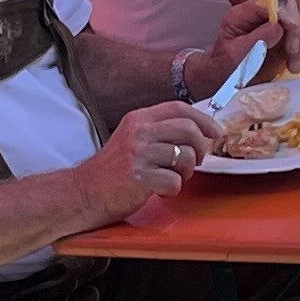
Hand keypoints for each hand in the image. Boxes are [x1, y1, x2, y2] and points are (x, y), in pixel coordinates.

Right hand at [88, 100, 218, 218]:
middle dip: (200, 147)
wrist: (84, 192)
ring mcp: (138, 154)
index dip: (203, 119)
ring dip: (186, 172)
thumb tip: (198, 131)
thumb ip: (159, 131)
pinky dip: (173, 190)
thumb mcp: (133, 138)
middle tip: (195, 161)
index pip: (179, 108)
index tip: (215, 132)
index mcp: (138, 118)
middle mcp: (139, 132)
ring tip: (171, 177)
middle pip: (188, 129)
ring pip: (186, 156)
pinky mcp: (139, 177)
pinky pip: (175, 181)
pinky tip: (158, 190)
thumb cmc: (113, 169)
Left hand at [199, 0, 299, 92]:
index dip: (286, 12)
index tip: (293, 29)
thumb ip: (256, 39)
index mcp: (244, 13)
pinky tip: (294, 66)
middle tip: (293, 52)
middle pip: (290, 10)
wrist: (223, 80)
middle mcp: (262, 16)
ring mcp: (276, 27)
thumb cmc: (223, 66)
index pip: (271, 1)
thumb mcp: (234, 54)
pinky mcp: (285, 41)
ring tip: (293, 65)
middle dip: (296, 30)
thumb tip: (279, 26)